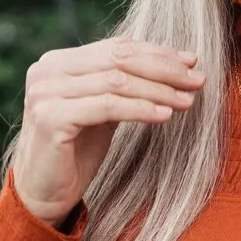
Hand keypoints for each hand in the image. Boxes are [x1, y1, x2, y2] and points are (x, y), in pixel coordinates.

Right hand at [11, 35, 207, 226]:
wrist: (43, 193)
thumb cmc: (76, 152)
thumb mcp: (101, 110)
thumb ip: (122, 85)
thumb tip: (172, 65)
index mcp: (58, 62)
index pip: (116, 47)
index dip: (157, 52)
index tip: (191, 61)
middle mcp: (48, 71)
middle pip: (119, 59)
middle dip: (164, 68)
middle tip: (197, 79)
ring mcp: (46, 92)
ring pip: (116, 81)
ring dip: (158, 90)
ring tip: (188, 100)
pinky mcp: (51, 118)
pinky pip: (108, 107)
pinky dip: (141, 109)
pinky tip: (166, 116)